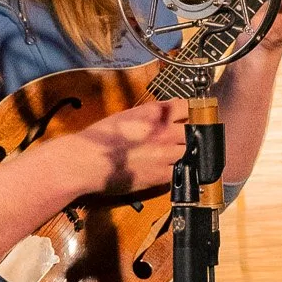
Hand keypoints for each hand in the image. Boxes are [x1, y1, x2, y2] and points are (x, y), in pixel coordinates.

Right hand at [71, 97, 189, 194]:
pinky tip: (171, 170)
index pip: (186, 106)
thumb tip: (168, 108)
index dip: (188, 112)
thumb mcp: (126, 115)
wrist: (88, 160)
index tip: (186, 117)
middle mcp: (164, 131)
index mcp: (154, 113)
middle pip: (193, 129)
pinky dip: (178, 170)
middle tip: (183, 139)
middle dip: (190, 133)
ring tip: (176, 156)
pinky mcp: (161, 175)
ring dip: (185, 152)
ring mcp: (165, 153)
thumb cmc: (100, 137)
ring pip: (190, 151)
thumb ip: (150, 113)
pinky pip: (181, 171)